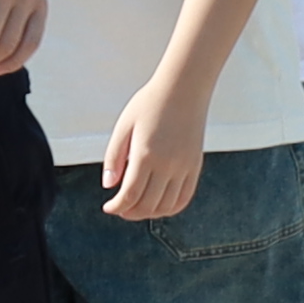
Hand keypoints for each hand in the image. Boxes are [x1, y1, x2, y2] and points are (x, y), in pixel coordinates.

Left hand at [96, 81, 206, 224]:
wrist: (183, 89)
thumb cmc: (150, 103)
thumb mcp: (124, 126)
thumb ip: (114, 157)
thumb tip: (109, 185)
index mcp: (146, 155)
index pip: (130, 195)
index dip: (117, 206)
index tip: (108, 207)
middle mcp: (167, 165)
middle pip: (147, 205)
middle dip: (129, 212)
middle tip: (119, 208)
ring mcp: (184, 167)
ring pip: (166, 206)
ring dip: (149, 213)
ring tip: (136, 207)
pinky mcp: (195, 166)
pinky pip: (184, 198)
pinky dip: (170, 208)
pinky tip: (158, 205)